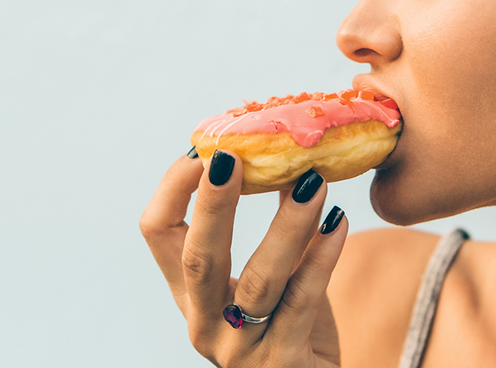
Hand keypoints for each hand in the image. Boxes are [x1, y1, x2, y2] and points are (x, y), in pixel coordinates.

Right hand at [140, 148, 348, 366]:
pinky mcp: (281, 364)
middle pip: (198, 257)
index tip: (203, 149)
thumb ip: (278, 226)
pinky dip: (322, 258)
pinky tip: (338, 222)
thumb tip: (292, 160)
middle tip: (231, 158)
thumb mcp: (271, 276)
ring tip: (315, 182)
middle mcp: (205, 322)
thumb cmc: (289, 327)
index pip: (158, 233)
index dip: (173, 188)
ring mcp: (240, 348)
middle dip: (213, 205)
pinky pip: (303, 301)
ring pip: (259, 279)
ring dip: (287, 225)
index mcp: (191, 293)